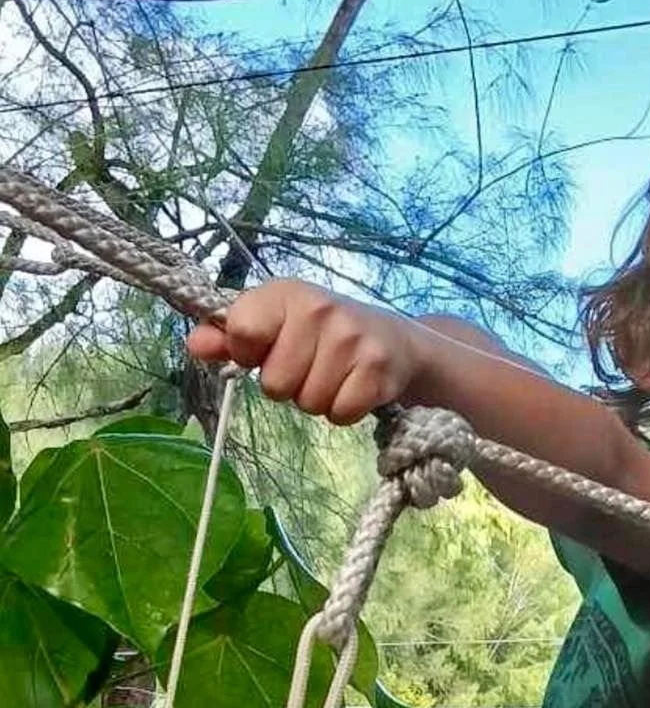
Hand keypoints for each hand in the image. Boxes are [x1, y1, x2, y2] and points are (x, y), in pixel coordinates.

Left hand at [186, 280, 420, 424]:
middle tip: (309, 368)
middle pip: (274, 383)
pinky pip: (339, 414)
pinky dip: (344, 411)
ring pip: (307, 403)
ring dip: (317, 400)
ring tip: (333, 377)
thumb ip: (231, 335)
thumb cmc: (324, 334)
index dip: (248, 354)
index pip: (242, 331)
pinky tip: (353, 388)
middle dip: (288, 386)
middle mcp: (319, 309)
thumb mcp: (277, 324)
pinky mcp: (377, 370)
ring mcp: (351, 340)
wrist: (396, 341)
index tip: (267, 350)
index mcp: (286, 293)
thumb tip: (194, 345)